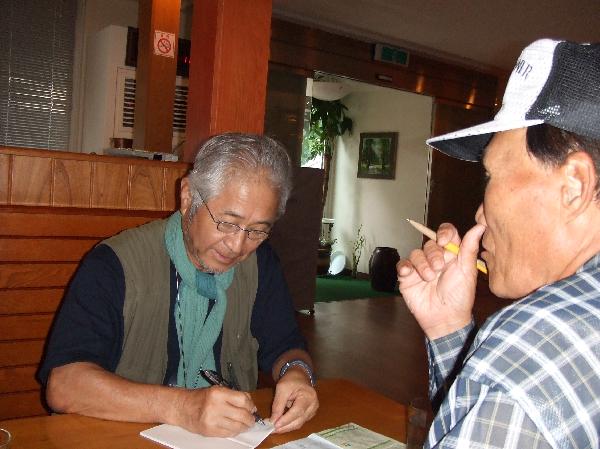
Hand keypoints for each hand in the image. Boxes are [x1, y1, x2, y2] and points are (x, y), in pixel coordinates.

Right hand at [170, 386, 256, 436]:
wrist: (182, 408)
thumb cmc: (201, 398)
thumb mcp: (217, 390)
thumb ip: (234, 395)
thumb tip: (251, 404)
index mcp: (218, 393)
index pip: (243, 400)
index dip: (251, 405)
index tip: (252, 408)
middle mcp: (216, 406)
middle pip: (242, 415)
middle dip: (250, 419)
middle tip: (252, 419)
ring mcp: (212, 420)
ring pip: (237, 426)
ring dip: (244, 427)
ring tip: (246, 425)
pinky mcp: (210, 431)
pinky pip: (228, 433)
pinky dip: (235, 431)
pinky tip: (235, 428)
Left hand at [270, 367, 318, 432]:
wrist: (299, 376)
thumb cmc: (291, 380)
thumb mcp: (281, 388)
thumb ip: (278, 404)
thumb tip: (273, 421)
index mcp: (309, 396)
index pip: (297, 411)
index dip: (286, 420)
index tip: (274, 425)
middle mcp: (313, 405)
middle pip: (299, 420)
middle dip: (285, 427)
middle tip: (272, 430)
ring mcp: (312, 411)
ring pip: (299, 424)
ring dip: (286, 428)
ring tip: (274, 429)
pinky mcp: (309, 414)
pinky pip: (299, 422)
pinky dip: (289, 425)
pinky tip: (281, 426)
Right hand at [397, 222, 484, 339]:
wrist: (445, 318)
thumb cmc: (460, 296)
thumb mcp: (467, 272)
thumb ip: (470, 248)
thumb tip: (480, 226)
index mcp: (451, 254)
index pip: (446, 233)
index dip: (443, 233)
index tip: (444, 241)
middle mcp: (435, 257)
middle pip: (429, 243)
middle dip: (433, 254)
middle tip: (438, 268)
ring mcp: (420, 267)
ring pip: (415, 253)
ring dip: (422, 264)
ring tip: (429, 278)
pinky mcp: (407, 276)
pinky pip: (402, 264)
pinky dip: (405, 267)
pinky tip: (410, 274)